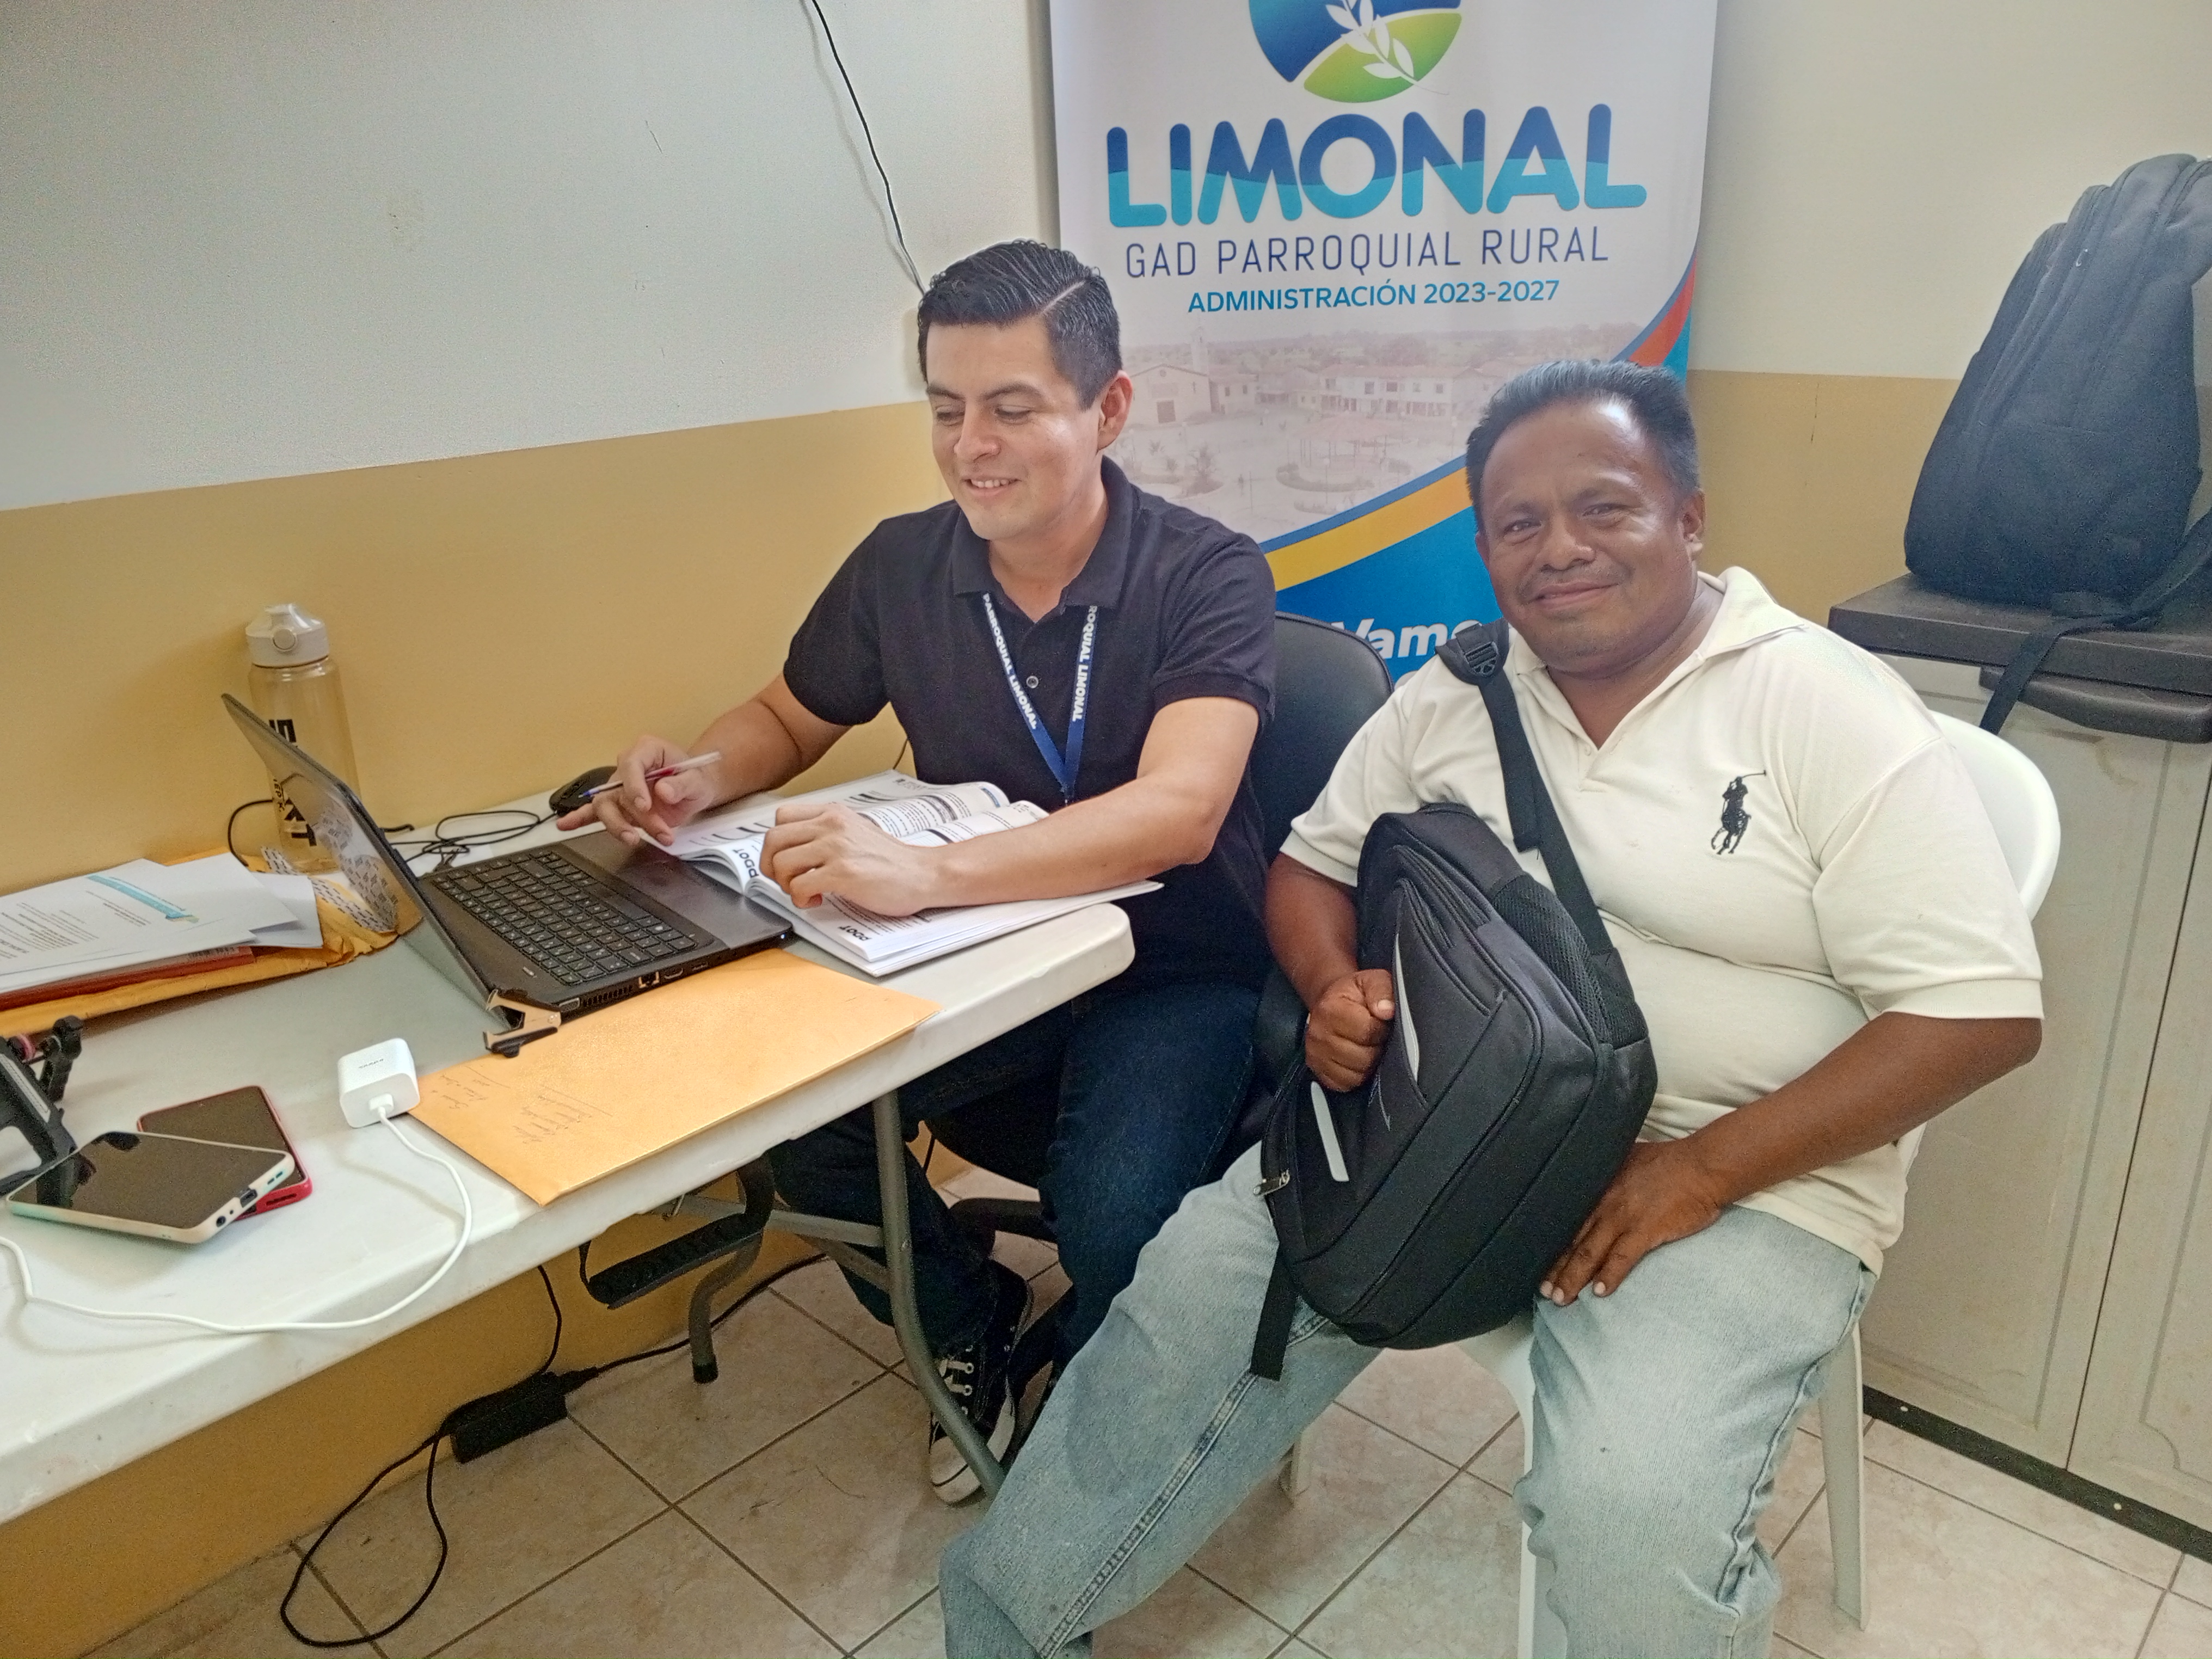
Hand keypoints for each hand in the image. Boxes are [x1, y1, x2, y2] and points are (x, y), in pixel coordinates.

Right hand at [554, 736, 719, 846]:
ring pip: (606, 806)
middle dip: (635, 815)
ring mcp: (619, 787)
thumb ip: (683, 784)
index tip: (645, 805)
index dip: (634, 786)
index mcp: (645, 751)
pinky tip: (564, 826)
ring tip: (633, 839)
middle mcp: (628, 768)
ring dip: (619, 826)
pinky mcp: (617, 805)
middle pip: (617, 791)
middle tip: (658, 831)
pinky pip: (593, 812)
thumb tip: (663, 791)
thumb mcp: (697, 779)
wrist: (694, 788)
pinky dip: (579, 819)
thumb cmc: (694, 778)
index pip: (631, 765)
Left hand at [760, 802, 941, 915]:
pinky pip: (798, 886)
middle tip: (788, 880)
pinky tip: (818, 899)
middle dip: (771, 866)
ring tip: (806, 891)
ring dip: (786, 884)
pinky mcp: (843, 873)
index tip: (787, 860)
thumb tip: (793, 848)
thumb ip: (826, 833)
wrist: (923, 874)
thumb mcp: (855, 831)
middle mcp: (832, 825)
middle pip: (773, 840)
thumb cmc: (891, 860)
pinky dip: (800, 899)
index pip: (781, 816)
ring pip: (780, 863)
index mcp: (833, 813)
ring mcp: (837, 848)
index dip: (777, 843)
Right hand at [1304, 968, 1395, 1091]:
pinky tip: (1356, 1057)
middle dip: (1375, 1047)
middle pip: (1363, 1057)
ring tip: (1364, 1045)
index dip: (1381, 1029)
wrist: (1332, 1002)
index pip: (1367, 1031)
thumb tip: (1387, 1010)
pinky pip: (1346, 1084)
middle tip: (1373, 1034)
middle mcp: (1318, 1033)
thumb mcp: (1372, 981)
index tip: (1379, 1022)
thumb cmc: (1355, 995)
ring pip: (1356, 1074)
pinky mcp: (1318, 1071)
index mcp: (1330, 1009)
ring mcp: (1315, 1054)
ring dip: (1367, 1062)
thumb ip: (1382, 990)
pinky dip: (1356, 1075)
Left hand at [1540, 1139, 1725, 1305]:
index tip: (1536, 1260)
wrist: (1701, 1166)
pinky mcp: (1645, 1230)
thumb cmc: (1668, 1161)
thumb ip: (1607, 1171)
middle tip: (1542, 1291)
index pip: (1567, 1220)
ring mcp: (1623, 1218)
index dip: (1551, 1243)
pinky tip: (1599, 1292)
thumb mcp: (1625, 1158)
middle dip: (1555, 1268)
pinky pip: (1622, 1258)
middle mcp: (1604, 1204)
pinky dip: (1609, 1276)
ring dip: (1573, 1277)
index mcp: (1598, 1187)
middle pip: (1572, 1240)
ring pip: (1589, 1252)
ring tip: (1560, 1298)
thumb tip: (1592, 1176)